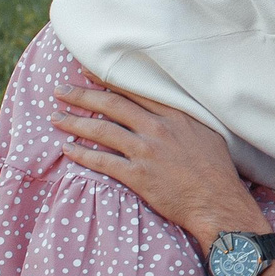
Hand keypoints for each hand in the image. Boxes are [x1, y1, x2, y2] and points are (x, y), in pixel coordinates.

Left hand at [52, 83, 266, 243]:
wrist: (218, 202)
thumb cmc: (216, 170)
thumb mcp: (207, 132)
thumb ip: (183, 118)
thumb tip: (167, 108)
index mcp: (175, 114)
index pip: (134, 90)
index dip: (106, 80)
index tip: (86, 72)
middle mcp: (158, 128)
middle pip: (111, 105)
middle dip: (81, 95)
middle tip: (59, 91)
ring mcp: (147, 151)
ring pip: (101, 130)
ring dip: (74, 122)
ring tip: (56, 118)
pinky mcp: (138, 176)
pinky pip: (102, 162)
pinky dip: (81, 154)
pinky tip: (67, 149)